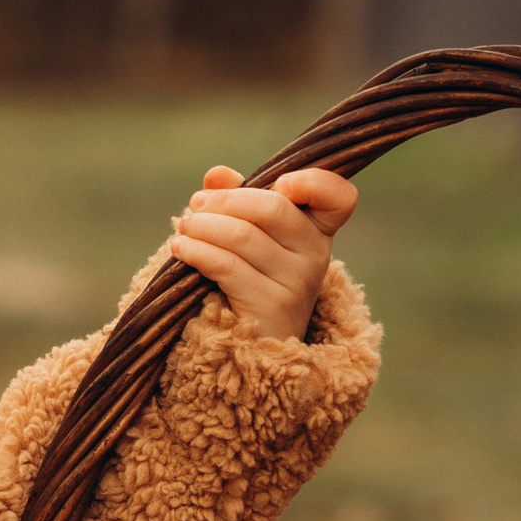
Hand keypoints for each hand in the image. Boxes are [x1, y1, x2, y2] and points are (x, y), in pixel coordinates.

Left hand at [169, 162, 356, 340]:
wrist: (256, 347)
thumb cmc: (252, 279)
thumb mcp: (251, 235)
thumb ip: (239, 199)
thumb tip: (216, 174)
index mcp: (318, 230)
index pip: (340, 198)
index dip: (315, 183)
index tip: (281, 184)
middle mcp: (317, 254)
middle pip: (273, 209)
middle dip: (226, 201)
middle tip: (197, 205)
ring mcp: (297, 282)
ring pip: (243, 236)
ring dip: (203, 226)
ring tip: (184, 227)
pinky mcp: (270, 306)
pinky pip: (227, 266)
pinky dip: (197, 251)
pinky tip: (180, 249)